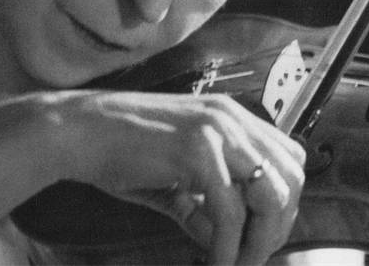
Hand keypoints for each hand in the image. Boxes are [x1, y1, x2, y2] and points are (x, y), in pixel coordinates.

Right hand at [51, 91, 305, 264]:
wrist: (78, 131)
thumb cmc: (118, 150)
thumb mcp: (173, 175)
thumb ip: (201, 204)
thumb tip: (222, 240)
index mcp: (231, 117)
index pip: (289, 156)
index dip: (285, 200)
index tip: (264, 233)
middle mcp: (232, 118)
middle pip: (291, 176)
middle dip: (280, 224)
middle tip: (255, 253)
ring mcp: (217, 131)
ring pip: (270, 195)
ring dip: (260, 239)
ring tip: (238, 262)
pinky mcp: (196, 152)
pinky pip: (229, 212)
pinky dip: (227, 246)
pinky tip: (215, 260)